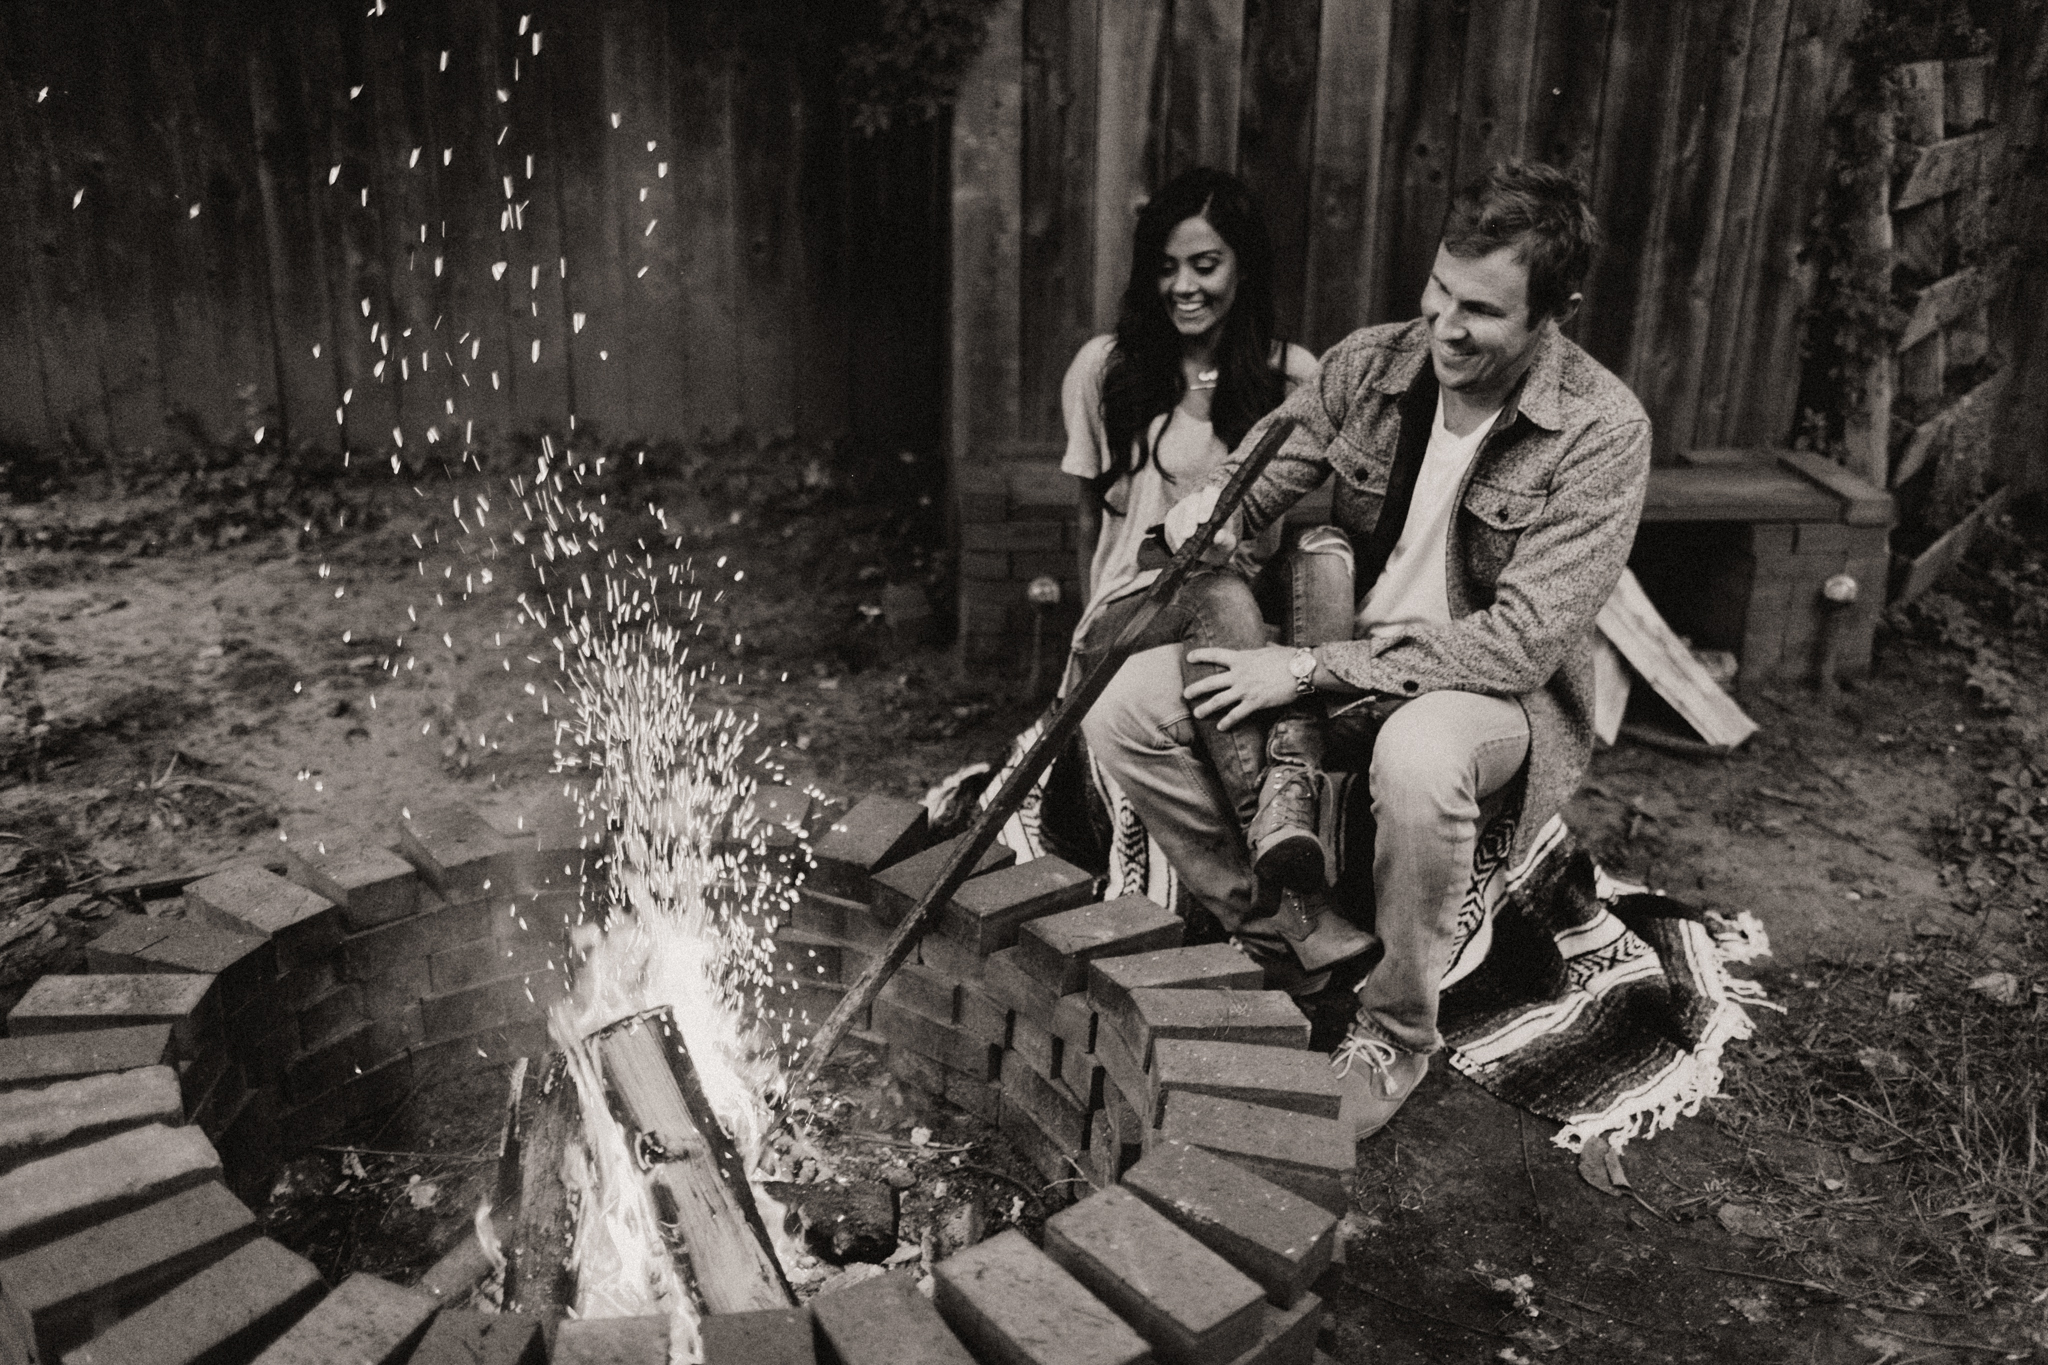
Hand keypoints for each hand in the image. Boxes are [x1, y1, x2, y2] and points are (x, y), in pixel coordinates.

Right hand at [1161, 486, 1237, 559]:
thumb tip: (1218, 536)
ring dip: (1180, 531)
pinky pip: (1171, 524)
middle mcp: (1199, 499)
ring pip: (1178, 514)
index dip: (1207, 504)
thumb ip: (1226, 540)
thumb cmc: (1219, 542)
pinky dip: (1174, 537)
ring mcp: (1183, 506)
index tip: (1203, 520)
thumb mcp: (1226, 544)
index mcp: (1216, 501)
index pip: (1211, 493)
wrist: (1204, 548)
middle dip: (1189, 519)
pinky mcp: (1172, 516)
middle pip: (1191, 503)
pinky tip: (1179, 546)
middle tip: (1189, 535)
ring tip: (1184, 546)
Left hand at [1183, 644, 1298, 729]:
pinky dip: (1227, 721)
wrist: (1301, 670)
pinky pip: (1237, 714)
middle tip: (1185, 694)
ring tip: (1197, 713)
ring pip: (1219, 700)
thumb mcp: (1271, 649)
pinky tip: (1221, 727)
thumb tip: (1266, 643)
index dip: (1201, 655)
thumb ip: (1263, 647)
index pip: (1215, 655)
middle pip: (1211, 682)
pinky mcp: (1255, 702)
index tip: (1189, 657)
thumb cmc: (1289, 657)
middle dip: (1196, 689)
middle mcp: (1239, 674)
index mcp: (1242, 658)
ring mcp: (1246, 689)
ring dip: (1206, 708)